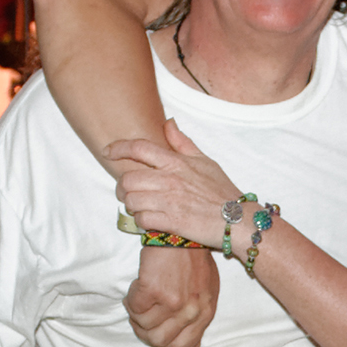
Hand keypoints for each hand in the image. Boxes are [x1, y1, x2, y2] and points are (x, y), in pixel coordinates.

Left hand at [107, 119, 240, 251]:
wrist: (238, 220)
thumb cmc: (223, 192)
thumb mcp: (205, 161)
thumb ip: (182, 143)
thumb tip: (168, 123)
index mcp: (176, 162)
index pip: (139, 148)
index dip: (118, 148)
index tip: (108, 152)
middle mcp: (170, 180)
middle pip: (128, 178)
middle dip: (123, 187)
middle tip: (128, 192)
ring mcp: (169, 202)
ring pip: (131, 200)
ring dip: (132, 205)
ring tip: (141, 207)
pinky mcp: (171, 223)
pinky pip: (142, 220)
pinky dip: (142, 221)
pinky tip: (150, 220)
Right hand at [126, 244, 219, 346]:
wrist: (181, 233)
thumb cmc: (193, 260)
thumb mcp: (206, 292)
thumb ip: (199, 318)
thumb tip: (193, 345)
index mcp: (204, 313)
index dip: (164, 345)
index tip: (155, 331)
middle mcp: (190, 311)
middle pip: (159, 342)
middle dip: (144, 332)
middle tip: (140, 317)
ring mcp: (173, 302)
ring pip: (144, 327)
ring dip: (136, 315)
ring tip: (139, 299)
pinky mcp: (155, 290)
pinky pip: (134, 309)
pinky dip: (130, 302)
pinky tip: (135, 289)